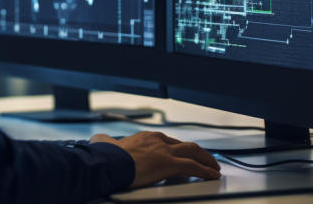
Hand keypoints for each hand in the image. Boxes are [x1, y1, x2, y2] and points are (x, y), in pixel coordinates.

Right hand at [90, 131, 220, 187]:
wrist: (107, 162)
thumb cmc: (106, 156)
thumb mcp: (104, 143)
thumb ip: (104, 141)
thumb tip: (98, 140)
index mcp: (146, 137)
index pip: (169, 141)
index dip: (179, 148)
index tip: (184, 154)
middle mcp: (158, 140)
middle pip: (185, 145)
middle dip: (199, 152)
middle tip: (207, 159)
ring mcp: (165, 151)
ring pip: (194, 152)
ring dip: (207, 160)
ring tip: (214, 168)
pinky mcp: (168, 164)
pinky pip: (193, 167)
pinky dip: (205, 170)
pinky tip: (212, 175)